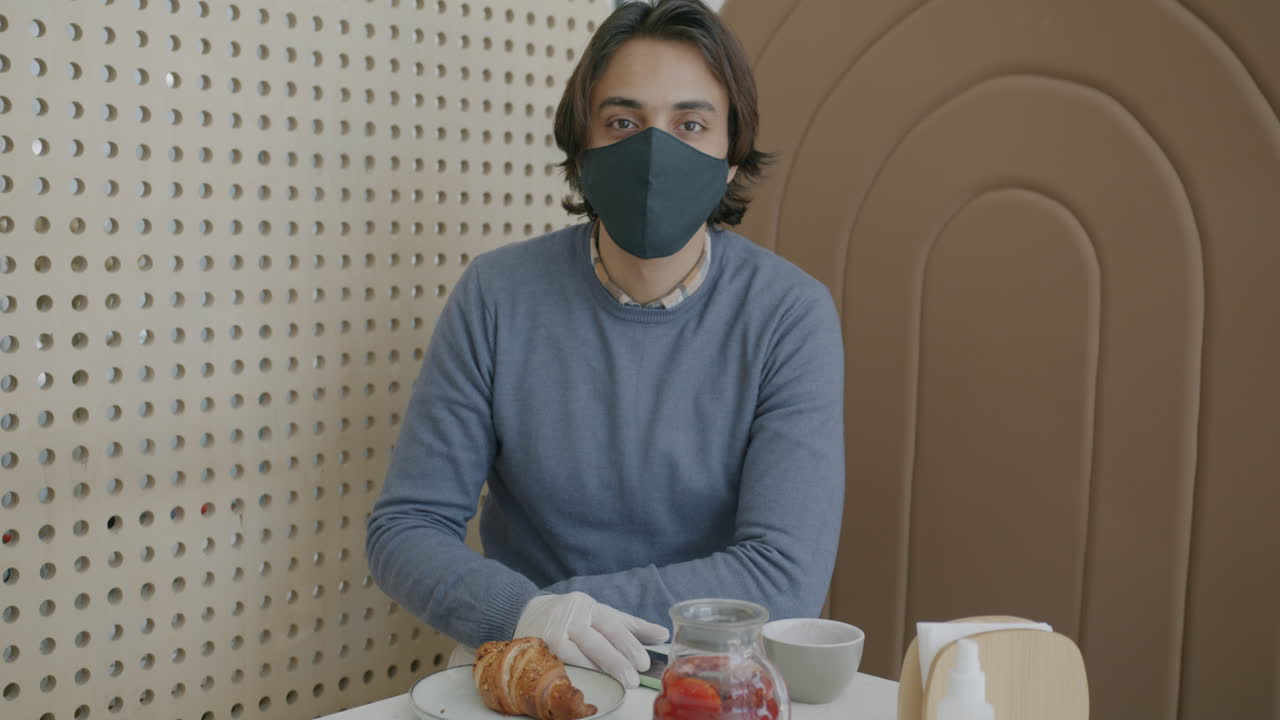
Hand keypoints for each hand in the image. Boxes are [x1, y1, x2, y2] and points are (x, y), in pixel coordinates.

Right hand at [514, 591, 669, 687]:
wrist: (526, 612)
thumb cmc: (571, 616)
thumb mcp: (601, 614)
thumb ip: (630, 626)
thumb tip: (662, 634)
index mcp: (591, 607)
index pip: (613, 624)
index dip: (629, 643)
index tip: (643, 661)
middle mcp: (573, 616)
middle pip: (598, 639)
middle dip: (616, 660)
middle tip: (633, 678)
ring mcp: (556, 631)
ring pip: (580, 651)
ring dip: (599, 668)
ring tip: (617, 682)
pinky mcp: (541, 645)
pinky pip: (561, 660)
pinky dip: (576, 669)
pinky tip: (588, 678)